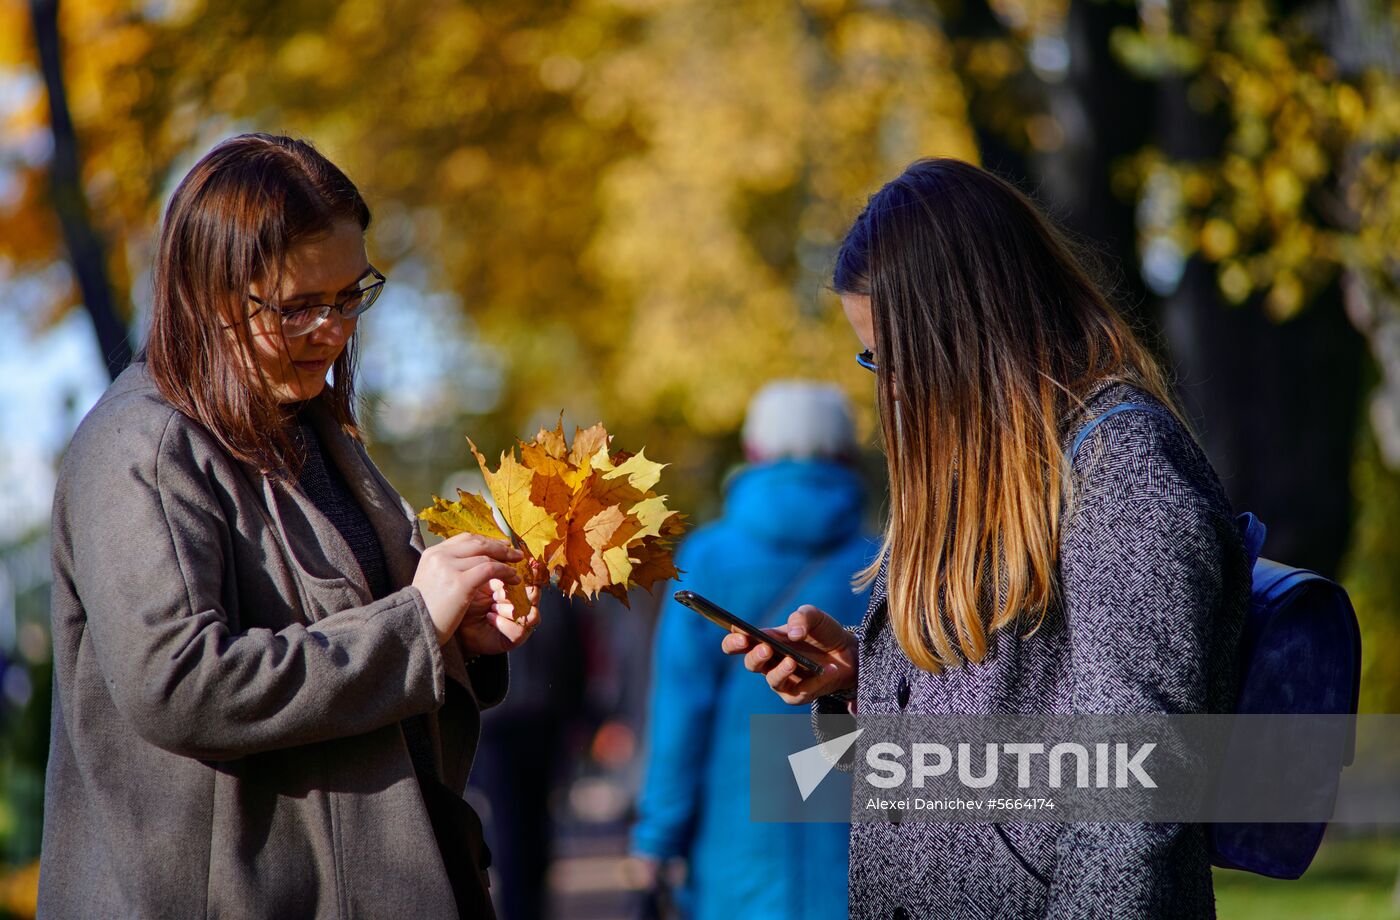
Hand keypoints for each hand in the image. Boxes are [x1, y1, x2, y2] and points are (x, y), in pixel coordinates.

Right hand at [411, 534, 523, 645]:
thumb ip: (447, 568)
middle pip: (477, 543)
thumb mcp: (432, 582)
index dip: (486, 542)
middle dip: (500, 547)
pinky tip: (513, 579)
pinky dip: (505, 572)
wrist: (414, 629)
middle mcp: (440, 556)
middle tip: (516, 554)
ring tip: (516, 571)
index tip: (501, 547)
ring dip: (506, 562)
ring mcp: (449, 567)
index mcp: (432, 553)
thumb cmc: (425, 611)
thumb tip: (470, 563)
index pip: (465, 539)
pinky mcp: (459, 582)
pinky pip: (490, 569)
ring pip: (486, 556)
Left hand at [456, 579, 540, 656]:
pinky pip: (520, 631)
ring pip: (531, 614)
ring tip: (492, 608)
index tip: (516, 575)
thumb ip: (498, 576)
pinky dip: (504, 623)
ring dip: (510, 609)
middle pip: (534, 597)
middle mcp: (523, 606)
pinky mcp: (515, 639)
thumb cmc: (468, 602)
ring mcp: (521, 623)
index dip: (527, 578)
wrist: (457, 623)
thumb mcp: (482, 584)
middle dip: (516, 593)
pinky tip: (490, 618)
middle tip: (497, 594)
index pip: (532, 582)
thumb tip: (511, 570)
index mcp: (517, 590)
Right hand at [720, 605, 856, 704]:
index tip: (740, 635)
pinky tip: (827, 669)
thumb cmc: (823, 633)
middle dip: (755, 656)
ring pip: (772, 681)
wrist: (849, 652)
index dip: (733, 641)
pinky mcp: (799, 695)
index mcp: (765, 640)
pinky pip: (801, 692)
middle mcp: (769, 662)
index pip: (738, 642)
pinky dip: (815, 681)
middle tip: (765, 648)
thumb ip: (802, 617)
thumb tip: (793, 633)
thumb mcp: (815, 616)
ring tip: (792, 661)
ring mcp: (783, 680)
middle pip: (750, 663)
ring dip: (781, 671)